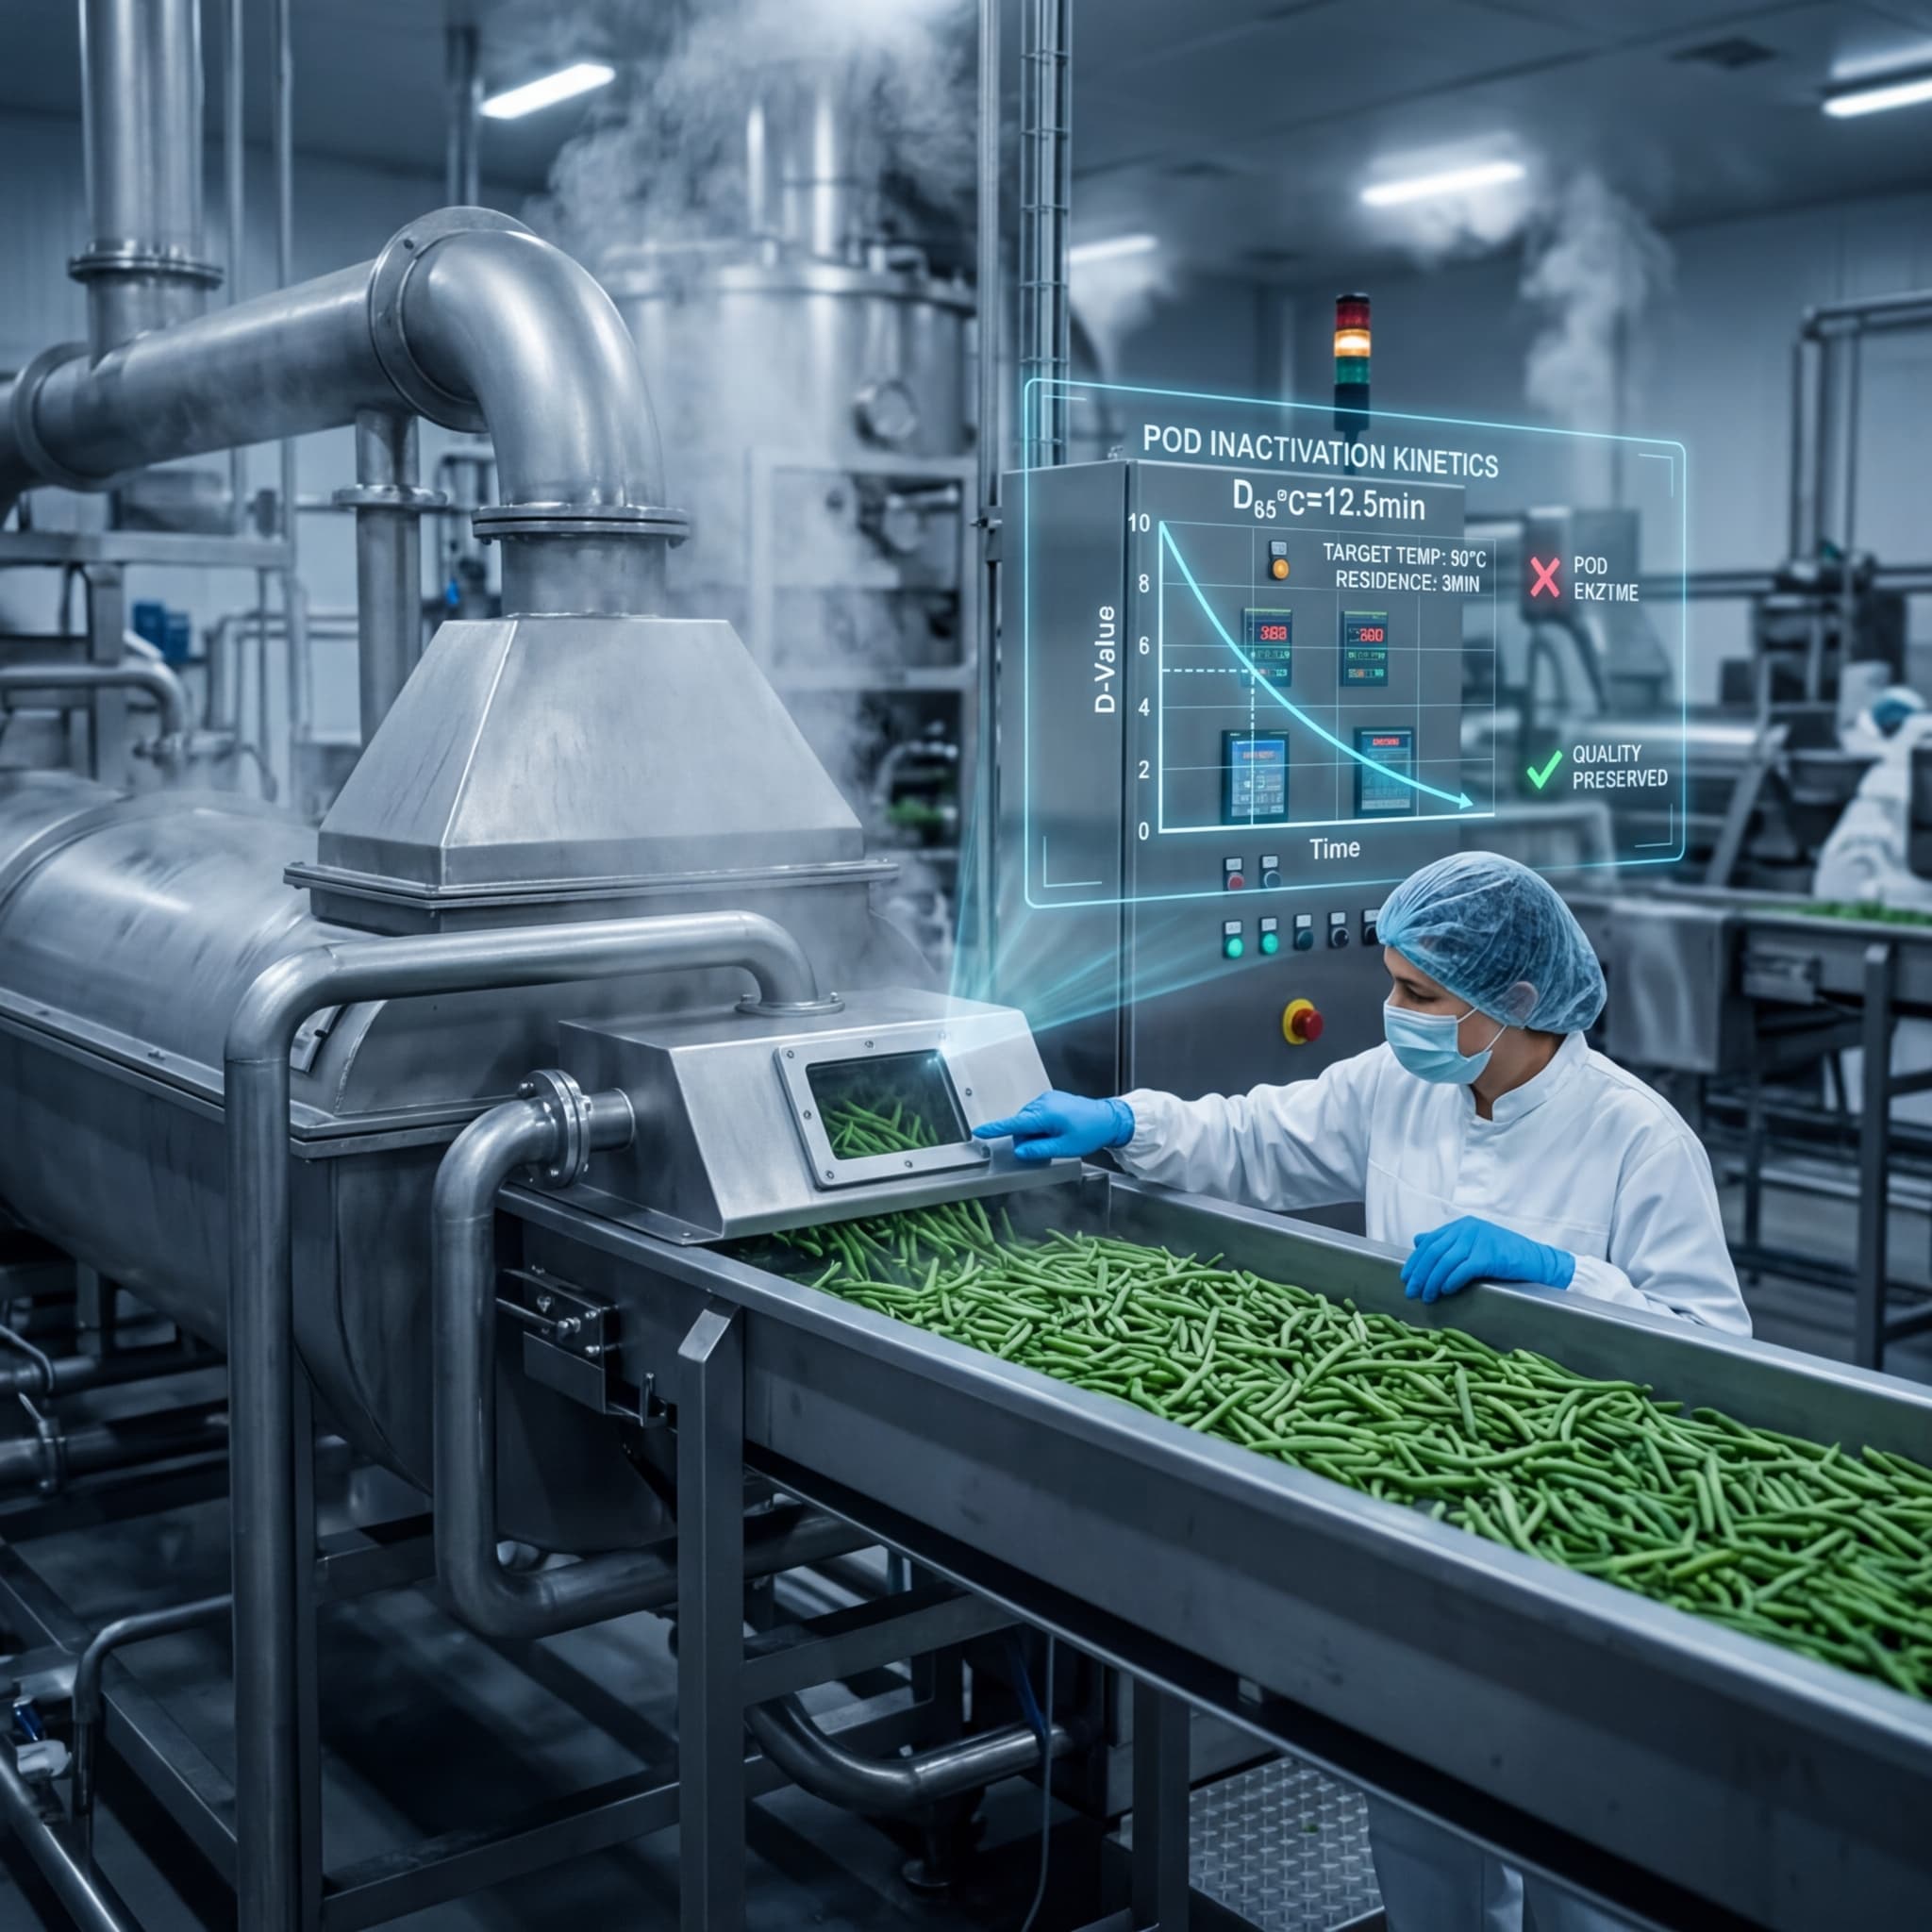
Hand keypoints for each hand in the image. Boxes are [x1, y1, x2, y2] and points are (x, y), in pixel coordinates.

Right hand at [972, 1090, 1133, 1163]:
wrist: (1109, 1118)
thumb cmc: (1090, 1132)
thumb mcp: (1064, 1148)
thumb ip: (1039, 1150)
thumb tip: (1020, 1151)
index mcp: (1045, 1114)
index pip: (1014, 1124)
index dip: (995, 1129)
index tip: (979, 1132)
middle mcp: (1043, 1102)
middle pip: (1020, 1125)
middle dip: (1026, 1138)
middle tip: (1047, 1147)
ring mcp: (1047, 1099)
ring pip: (1027, 1120)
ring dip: (1034, 1132)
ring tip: (1055, 1137)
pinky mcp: (1051, 1098)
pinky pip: (1036, 1114)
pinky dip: (1040, 1124)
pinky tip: (1056, 1130)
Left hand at [1402, 1215, 1575, 1302]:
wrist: (1535, 1260)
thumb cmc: (1504, 1254)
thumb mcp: (1473, 1242)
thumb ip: (1447, 1241)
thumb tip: (1419, 1240)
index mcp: (1461, 1226)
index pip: (1429, 1242)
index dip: (1415, 1261)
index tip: (1405, 1278)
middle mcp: (1467, 1230)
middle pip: (1433, 1252)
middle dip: (1419, 1274)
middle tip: (1411, 1292)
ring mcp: (1479, 1241)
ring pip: (1445, 1262)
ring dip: (1432, 1282)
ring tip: (1427, 1297)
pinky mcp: (1489, 1255)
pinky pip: (1463, 1269)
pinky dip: (1451, 1281)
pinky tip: (1446, 1291)